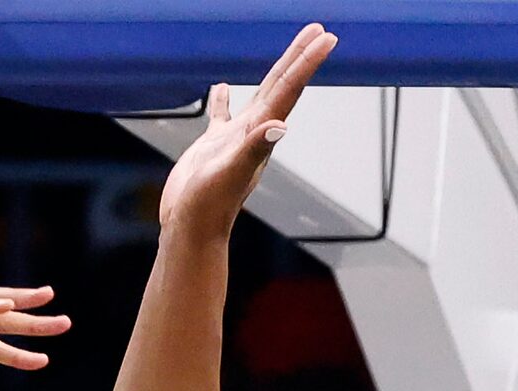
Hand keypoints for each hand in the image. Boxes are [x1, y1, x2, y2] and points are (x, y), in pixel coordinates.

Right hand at [159, 24, 335, 234]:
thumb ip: (254, 148)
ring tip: (289, 52)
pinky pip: (221, 115)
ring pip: (260, 96)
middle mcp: (253, 133)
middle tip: (319, 31)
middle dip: (300, 58)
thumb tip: (279, 126)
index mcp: (259, 134)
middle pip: (281, 87)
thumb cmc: (209, 207)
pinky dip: (222, 100)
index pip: (288, 91)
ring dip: (275, 73)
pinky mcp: (213, 148)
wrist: (191, 232)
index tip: (326, 38)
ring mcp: (233, 140)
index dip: (306, 63)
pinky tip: (220, 87)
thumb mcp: (231, 174)